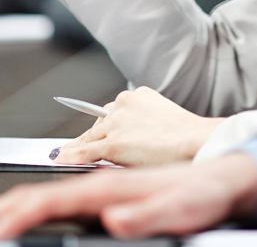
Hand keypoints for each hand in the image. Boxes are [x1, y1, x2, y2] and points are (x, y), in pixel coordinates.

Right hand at [0, 152, 256, 239]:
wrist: (225, 171)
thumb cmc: (203, 191)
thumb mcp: (183, 209)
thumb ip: (148, 213)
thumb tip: (116, 217)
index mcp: (110, 183)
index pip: (48, 201)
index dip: (12, 217)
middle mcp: (103, 174)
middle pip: (37, 192)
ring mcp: (106, 174)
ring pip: (46, 191)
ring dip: (7, 207)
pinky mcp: (112, 179)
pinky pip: (64, 191)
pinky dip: (35, 203)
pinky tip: (28, 215)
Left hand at [54, 86, 223, 166]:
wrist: (196, 141)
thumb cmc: (187, 136)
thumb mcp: (162, 118)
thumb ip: (143, 122)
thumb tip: (133, 137)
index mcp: (137, 95)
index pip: (110, 113)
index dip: (101, 129)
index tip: (93, 136)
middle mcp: (123, 104)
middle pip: (98, 124)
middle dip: (93, 139)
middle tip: (82, 151)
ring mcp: (116, 124)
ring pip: (88, 138)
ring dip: (77, 149)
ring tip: (65, 157)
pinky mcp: (113, 144)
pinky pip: (85, 152)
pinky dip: (70, 157)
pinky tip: (60, 161)